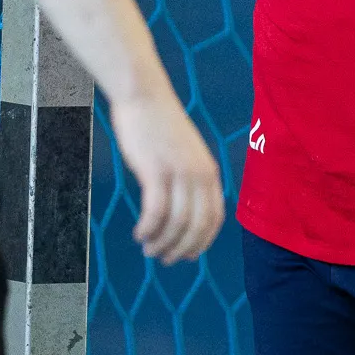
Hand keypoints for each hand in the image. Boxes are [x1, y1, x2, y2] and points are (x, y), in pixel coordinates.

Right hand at [109, 87, 224, 264]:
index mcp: (209, 172)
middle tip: (164, 259)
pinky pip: (155, 212)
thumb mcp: (185, 153)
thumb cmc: (159, 125)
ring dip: (162, 242)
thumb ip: (189, 178)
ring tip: (149, 249)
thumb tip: (183, 207)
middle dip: (182, 249)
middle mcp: (199, 175)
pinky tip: (140, 233)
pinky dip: (148, 228)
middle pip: (197, 226)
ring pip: (176, 223)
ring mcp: (179, 173)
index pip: (214, 217)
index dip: (202, 241)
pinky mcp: (156, 171)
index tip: (189, 255)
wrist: (144, 96)